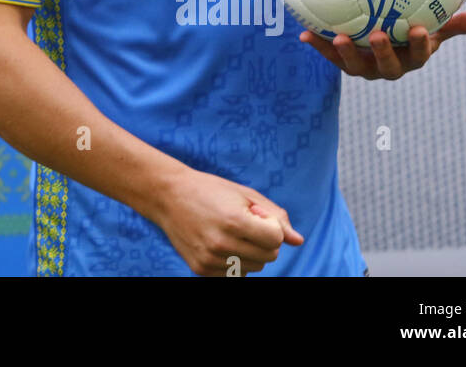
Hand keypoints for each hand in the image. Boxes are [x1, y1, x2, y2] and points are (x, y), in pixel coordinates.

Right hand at [154, 167, 302, 275]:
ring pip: (254, 268)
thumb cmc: (209, 190)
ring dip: (250, 253)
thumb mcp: (243, 193)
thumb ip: (275, 216)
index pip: (276, 239)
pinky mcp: (201, 270)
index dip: (270, 225)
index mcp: (234, 221)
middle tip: (244, 222)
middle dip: (264, 240)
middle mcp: (221, 244)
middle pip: (268, 257)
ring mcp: (210, 259)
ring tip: (230, 232)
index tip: (255, 213)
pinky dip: (235, 262)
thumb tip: (298, 241)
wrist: (167, 196)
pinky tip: (220, 244)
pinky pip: (235, 274)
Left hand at [299, 9, 465, 79]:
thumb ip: (458, 22)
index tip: (422, 29)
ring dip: (346, 53)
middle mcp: (388, 66)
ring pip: (355, 66)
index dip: (421, 46)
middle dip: (384, 53)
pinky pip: (328, 56)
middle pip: (387, 66)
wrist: (378, 35)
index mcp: (412, 57)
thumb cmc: (411, 27)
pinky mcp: (341, 61)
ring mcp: (364, 66)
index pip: (420, 54)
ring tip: (338, 38)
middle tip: (378, 35)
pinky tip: (303, 34)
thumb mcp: (435, 23)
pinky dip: (316, 44)